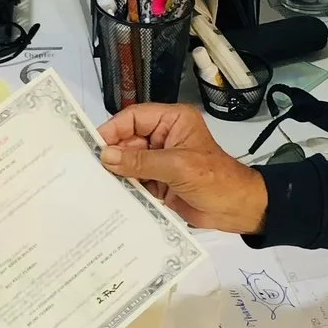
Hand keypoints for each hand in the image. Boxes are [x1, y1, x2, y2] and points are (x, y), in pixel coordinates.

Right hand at [98, 103, 269, 232]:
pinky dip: (125, 187)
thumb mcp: (177, 166)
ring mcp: (161, 160)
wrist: (236, 210)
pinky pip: (135, 180)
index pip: (135, 117)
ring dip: (117, 173)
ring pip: (129, 162)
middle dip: (112, 154)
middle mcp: (164, 137)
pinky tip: (111, 195)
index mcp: (173, 121)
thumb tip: (107, 156)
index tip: (95, 144)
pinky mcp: (159, 181)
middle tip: (91, 168)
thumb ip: (141, 161)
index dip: (114, 129)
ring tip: (97, 182)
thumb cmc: (217, 180)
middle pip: (128, 140)